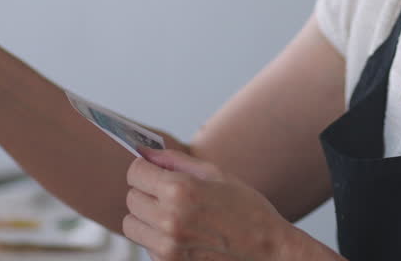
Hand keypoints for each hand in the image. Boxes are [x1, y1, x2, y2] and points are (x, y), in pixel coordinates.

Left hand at [124, 149, 298, 260]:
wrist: (269, 253)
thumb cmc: (248, 211)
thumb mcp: (216, 174)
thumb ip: (175, 160)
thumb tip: (145, 151)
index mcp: (180, 190)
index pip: (135, 173)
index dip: (144, 170)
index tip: (155, 173)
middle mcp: (169, 220)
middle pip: (131, 199)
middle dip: (145, 193)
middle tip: (168, 196)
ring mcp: (168, 248)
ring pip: (132, 226)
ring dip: (146, 219)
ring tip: (173, 217)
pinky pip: (146, 247)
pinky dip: (157, 240)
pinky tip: (183, 237)